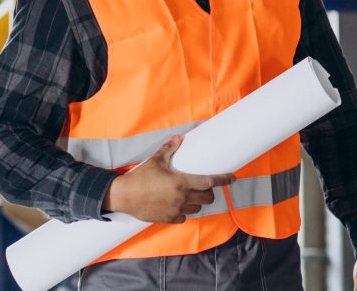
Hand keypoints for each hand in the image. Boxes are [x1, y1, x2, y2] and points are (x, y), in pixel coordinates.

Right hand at [102, 135, 235, 222]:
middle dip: (210, 192)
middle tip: (207, 187)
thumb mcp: (156, 160)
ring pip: (197, 208)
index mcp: (181, 182)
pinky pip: (184, 217)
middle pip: (207, 197)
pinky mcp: (168, 218)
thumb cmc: (140, 177)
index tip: (233, 178)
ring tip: (193, 195)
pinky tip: (181, 206)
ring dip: (198, 202)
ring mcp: (176, 209)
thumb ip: (169, 148)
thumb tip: (179, 138)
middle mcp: (182, 197)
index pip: (210, 182)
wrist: (123, 196)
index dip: (224, 179)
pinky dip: (185, 211)